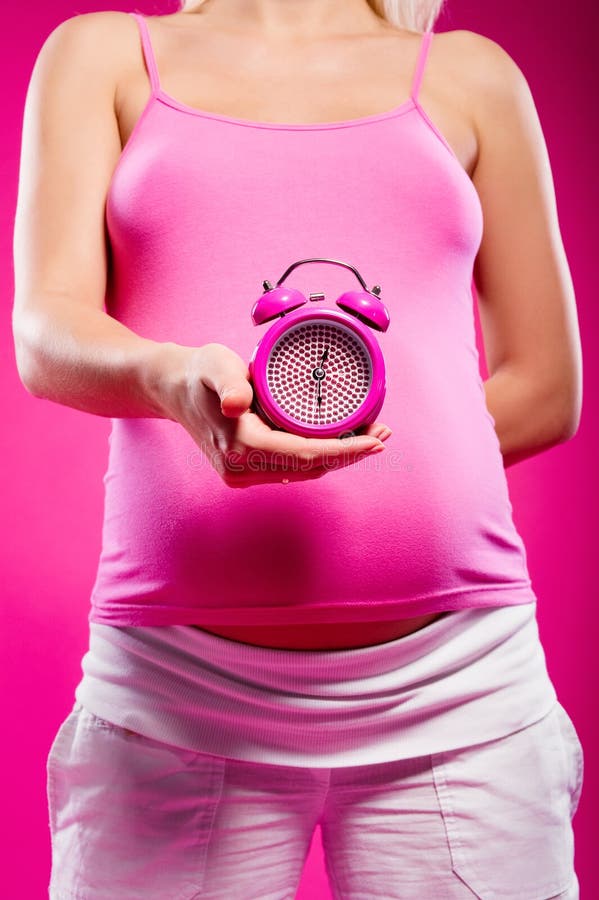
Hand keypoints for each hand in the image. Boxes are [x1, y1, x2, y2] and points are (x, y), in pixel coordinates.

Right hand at [167, 342, 391, 487]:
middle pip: (310, 467)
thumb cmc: (199, 373)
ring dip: (339, 458)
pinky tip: (340, 442)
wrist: (174, 389)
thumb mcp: (214, 365)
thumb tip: (237, 405)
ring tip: (372, 436)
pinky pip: (293, 467)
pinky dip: (320, 457)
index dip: (344, 451)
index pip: (304, 455)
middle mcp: (241, 469)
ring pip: (304, 471)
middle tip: (385, 433)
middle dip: (350, 455)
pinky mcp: (247, 471)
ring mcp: (243, 474)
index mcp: (240, 447)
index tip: (376, 441)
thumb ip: (228, 382)